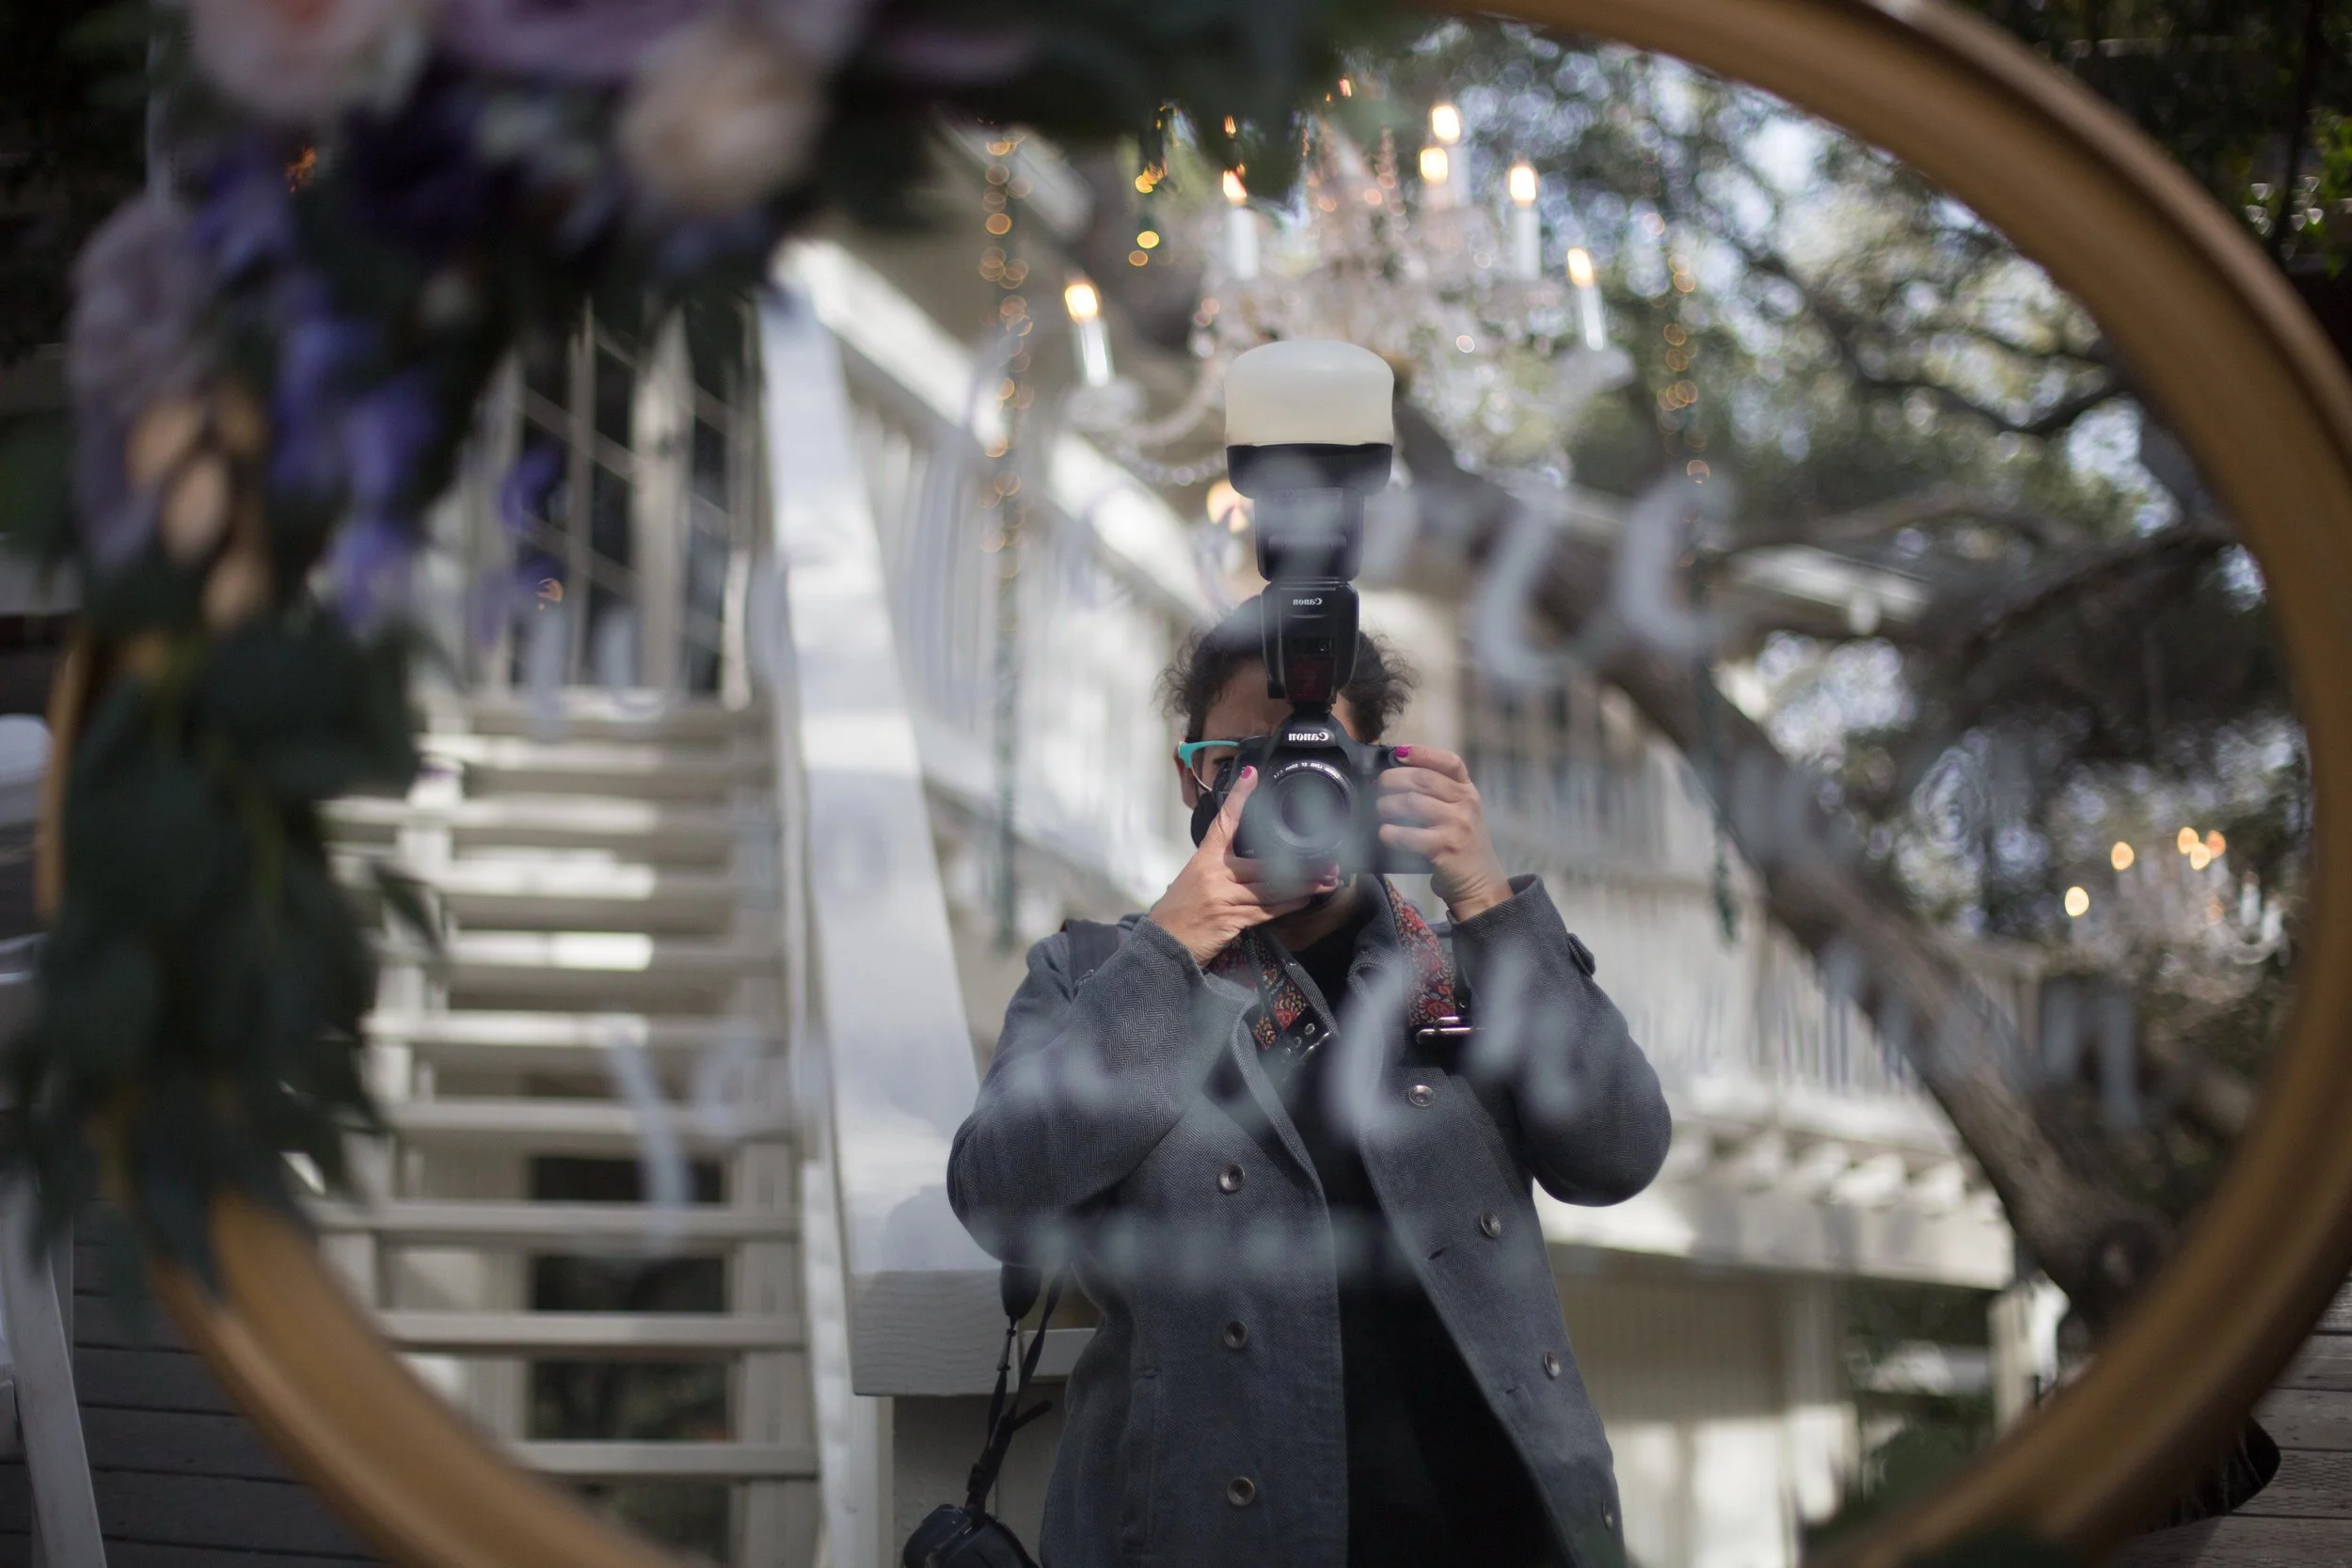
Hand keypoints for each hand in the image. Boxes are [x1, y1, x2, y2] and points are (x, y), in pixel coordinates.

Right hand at [1148, 767, 1338, 963]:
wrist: (1164, 943)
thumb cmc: (1178, 911)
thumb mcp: (1193, 879)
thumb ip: (1220, 868)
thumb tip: (1252, 862)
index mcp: (1204, 858)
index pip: (1224, 822)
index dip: (1238, 798)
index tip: (1252, 776)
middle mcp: (1215, 874)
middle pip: (1264, 863)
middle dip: (1299, 864)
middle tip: (1327, 861)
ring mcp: (1223, 897)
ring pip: (1271, 887)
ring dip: (1302, 886)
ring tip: (1326, 881)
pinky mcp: (1231, 919)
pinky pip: (1267, 910)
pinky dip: (1288, 905)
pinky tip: (1304, 900)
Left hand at [1377, 746, 1512, 920]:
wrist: (1480, 883)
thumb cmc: (1461, 846)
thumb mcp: (1459, 814)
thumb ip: (1438, 795)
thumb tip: (1394, 775)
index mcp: (1468, 791)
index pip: (1450, 762)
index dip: (1423, 753)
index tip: (1399, 753)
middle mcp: (1466, 803)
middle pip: (1423, 779)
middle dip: (1393, 779)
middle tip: (1379, 787)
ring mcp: (1458, 825)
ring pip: (1413, 803)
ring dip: (1388, 805)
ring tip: (1380, 810)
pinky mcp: (1446, 848)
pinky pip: (1409, 835)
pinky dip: (1391, 833)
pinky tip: (1384, 833)